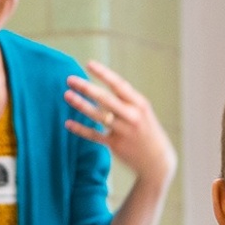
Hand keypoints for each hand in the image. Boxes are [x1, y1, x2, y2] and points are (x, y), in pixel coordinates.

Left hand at [64, 60, 176, 187]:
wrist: (157, 161)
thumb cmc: (146, 130)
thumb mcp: (142, 111)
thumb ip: (125, 99)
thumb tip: (102, 84)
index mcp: (140, 104)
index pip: (119, 85)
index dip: (104, 73)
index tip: (89, 63)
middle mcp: (132, 116)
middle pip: (106, 99)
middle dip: (87, 88)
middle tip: (70, 79)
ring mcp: (124, 131)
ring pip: (98, 116)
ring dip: (81, 104)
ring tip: (67, 95)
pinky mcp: (116, 145)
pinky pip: (95, 136)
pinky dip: (81, 129)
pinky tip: (68, 123)